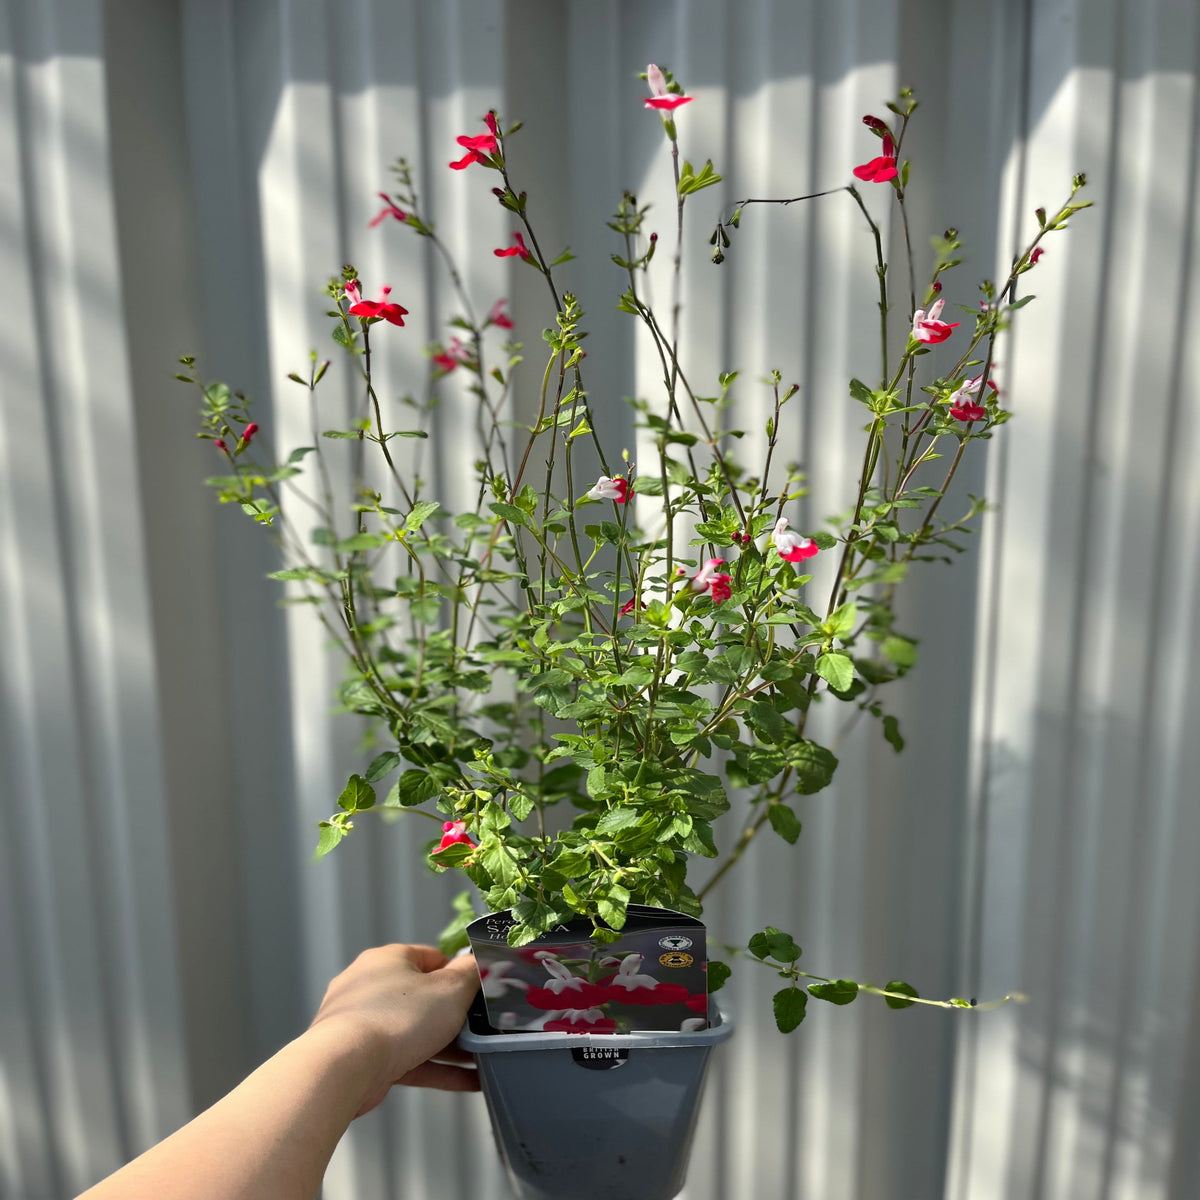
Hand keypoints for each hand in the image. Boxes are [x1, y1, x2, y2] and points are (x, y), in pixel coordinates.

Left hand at [308, 943, 480, 1115]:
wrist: (343, 1069)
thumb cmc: (395, 1018)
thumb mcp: (450, 988)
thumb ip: (472, 973)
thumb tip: (482, 962)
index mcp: (389, 960)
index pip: (431, 958)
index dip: (459, 973)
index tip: (481, 990)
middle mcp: (372, 987)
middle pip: (424, 997)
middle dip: (457, 1016)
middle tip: (485, 1027)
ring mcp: (364, 1024)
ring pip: (417, 1032)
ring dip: (451, 1047)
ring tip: (484, 1058)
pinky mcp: (363, 1059)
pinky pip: (409, 1060)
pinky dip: (437, 1069)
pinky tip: (469, 1082)